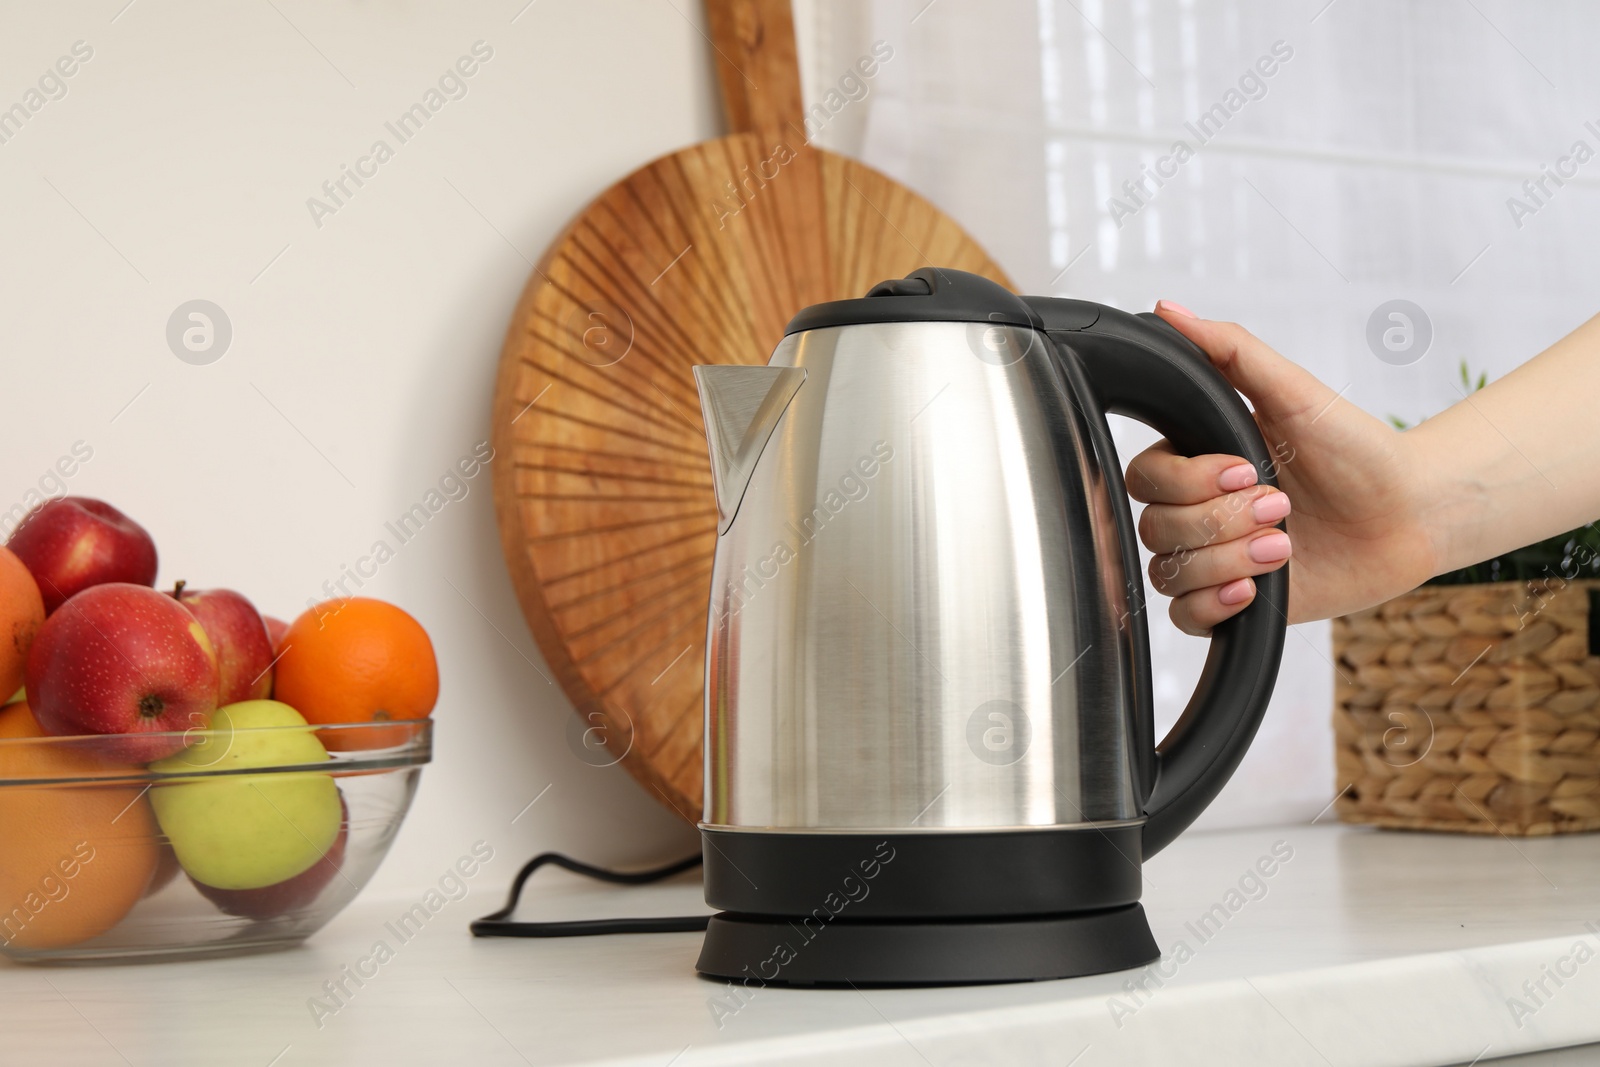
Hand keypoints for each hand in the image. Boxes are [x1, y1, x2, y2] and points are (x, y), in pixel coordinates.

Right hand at [1129, 301, 1438, 633]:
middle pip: (1154, 528)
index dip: (1189, 481)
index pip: (1143, 478)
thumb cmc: (1359, 450)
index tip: (1248, 468)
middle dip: (1219, 520)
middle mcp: (1197, 511)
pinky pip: (1184, 617)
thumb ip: (1229, 351)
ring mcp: (1212, 558)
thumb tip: (1171, 310)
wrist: (1412, 514)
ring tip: (1283, 547)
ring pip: (1168, 573)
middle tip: (1282, 507)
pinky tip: (1256, 587)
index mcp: (1199, 461)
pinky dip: (1214, 605)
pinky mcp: (1233, 602)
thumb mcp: (1295, 392)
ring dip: (1227, 559)